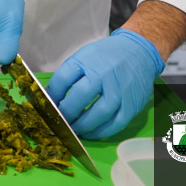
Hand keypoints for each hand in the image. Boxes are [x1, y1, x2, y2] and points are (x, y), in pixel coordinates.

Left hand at [46, 28, 164, 138]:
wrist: (138, 52)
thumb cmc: (105, 57)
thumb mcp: (83, 56)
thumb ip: (69, 75)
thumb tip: (52, 96)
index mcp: (86, 61)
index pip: (63, 79)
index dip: (52, 95)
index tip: (47, 105)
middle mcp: (103, 75)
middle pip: (80, 97)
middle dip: (66, 113)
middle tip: (59, 121)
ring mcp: (119, 90)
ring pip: (99, 114)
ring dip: (83, 126)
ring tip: (73, 130)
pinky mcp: (133, 104)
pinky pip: (116, 123)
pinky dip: (102, 131)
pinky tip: (91, 133)